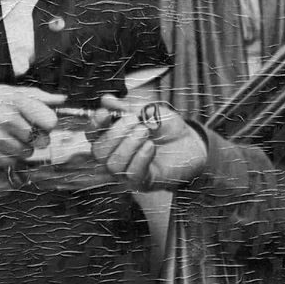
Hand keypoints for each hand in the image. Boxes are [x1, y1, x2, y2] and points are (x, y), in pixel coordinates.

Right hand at [0, 84, 62, 176]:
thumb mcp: (4, 91)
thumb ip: (36, 96)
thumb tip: (63, 99)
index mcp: (14, 100)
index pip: (50, 121)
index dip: (45, 125)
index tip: (35, 123)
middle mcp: (6, 118)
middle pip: (40, 141)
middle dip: (31, 138)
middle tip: (14, 130)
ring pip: (26, 153)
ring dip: (17, 149)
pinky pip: (9, 163)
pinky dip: (4, 158)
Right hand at [90, 95, 208, 190]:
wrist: (191, 141)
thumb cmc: (167, 127)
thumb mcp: (148, 110)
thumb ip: (127, 107)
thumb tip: (106, 101)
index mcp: (112, 137)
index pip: (92, 134)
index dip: (94, 124)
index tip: (105, 114)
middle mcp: (115, 156)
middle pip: (98, 151)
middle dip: (115, 134)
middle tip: (137, 123)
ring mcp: (127, 172)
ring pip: (113, 165)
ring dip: (129, 145)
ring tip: (147, 132)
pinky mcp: (143, 182)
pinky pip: (132, 174)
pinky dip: (140, 158)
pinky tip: (150, 146)